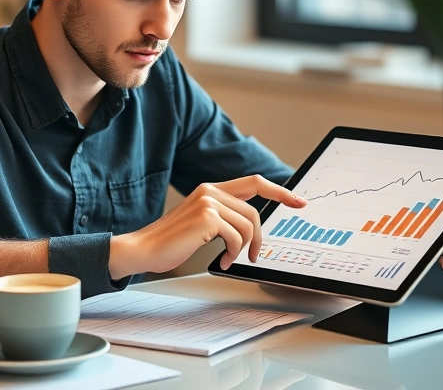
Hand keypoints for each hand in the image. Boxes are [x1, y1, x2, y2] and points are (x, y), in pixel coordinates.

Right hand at [109, 175, 306, 278]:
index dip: (280, 191)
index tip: (299, 201)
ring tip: (231, 258)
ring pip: (248, 225)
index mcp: (211, 189)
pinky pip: (236, 237)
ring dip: (244, 248)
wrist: (144, 249)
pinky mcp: (207, 217)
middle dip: (259, 237)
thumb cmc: (171, 241)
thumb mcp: (202, 224)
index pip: (254, 182)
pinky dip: (234, 253)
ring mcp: (208, 202)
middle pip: (254, 211)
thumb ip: (224, 218)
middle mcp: (210, 190)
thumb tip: (251, 229)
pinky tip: (223, 259)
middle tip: (255, 255)